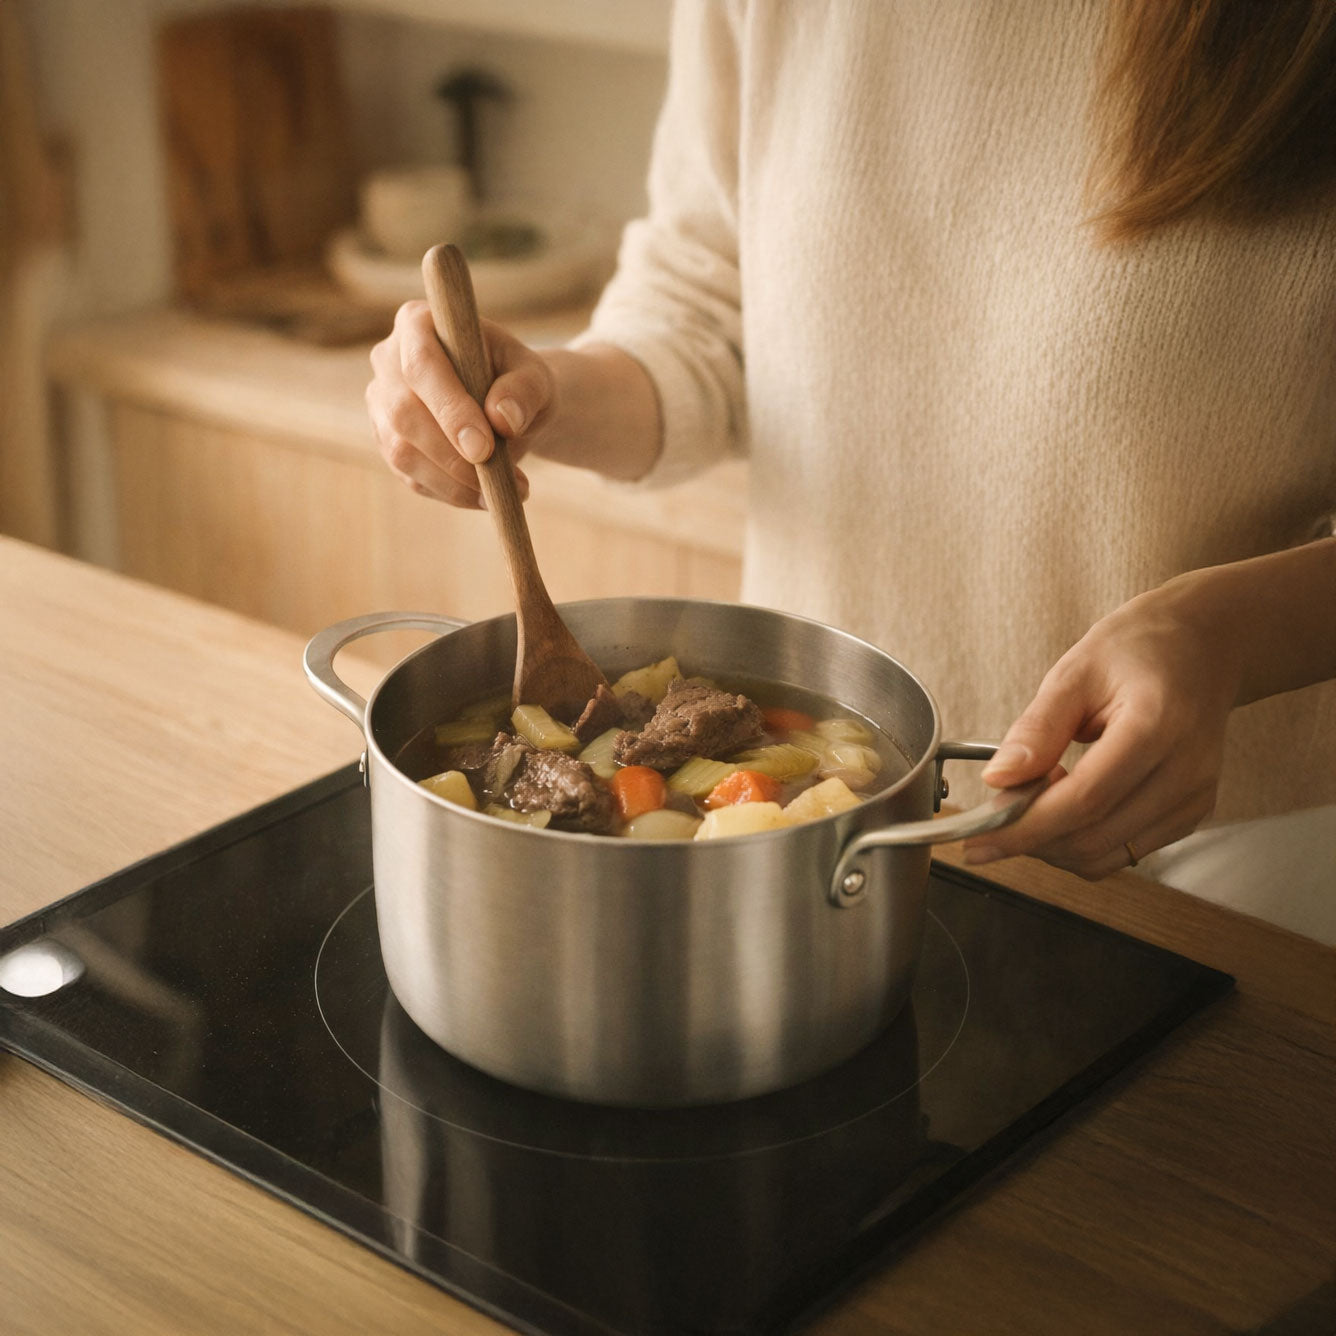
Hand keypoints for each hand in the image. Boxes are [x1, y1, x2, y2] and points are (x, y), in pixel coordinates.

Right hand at [366, 300, 555, 507]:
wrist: (506, 404)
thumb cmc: (518, 380)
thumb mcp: (535, 377)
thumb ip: (525, 390)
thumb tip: (503, 418)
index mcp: (417, 323)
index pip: (422, 366)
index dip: (450, 409)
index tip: (483, 447)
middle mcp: (387, 360)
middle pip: (404, 413)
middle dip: (451, 454)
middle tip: (500, 480)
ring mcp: (381, 404)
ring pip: (402, 451)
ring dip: (454, 481)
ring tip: (504, 491)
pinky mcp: (388, 442)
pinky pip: (411, 477)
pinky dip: (451, 493)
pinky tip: (485, 496)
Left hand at [961, 577, 1242, 878]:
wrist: (1202, 647)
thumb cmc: (1139, 649)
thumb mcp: (1076, 671)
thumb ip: (1037, 728)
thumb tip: (997, 778)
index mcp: (1157, 727)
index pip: (1083, 800)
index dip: (1024, 827)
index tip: (978, 838)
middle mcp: (1185, 771)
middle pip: (1092, 836)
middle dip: (1031, 838)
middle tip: (995, 809)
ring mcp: (1193, 797)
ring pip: (1106, 855)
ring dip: (1053, 844)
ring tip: (1032, 799)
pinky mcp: (1190, 813)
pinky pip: (1124, 851)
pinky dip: (1081, 841)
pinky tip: (1064, 804)